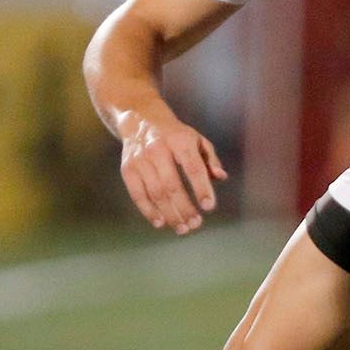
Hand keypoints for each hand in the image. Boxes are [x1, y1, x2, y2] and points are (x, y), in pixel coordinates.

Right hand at [118, 111, 226, 234]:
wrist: (141, 120)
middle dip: (185, 208)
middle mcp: (158, 149)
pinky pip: (137, 194)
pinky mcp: (127, 168)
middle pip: (172, 185)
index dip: (201, 188)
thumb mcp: (197, 140)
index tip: (209, 207)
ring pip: (155, 193)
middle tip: (196, 225)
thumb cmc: (177, 135)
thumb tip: (221, 178)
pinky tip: (160, 223)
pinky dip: (148, 211)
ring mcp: (140, 159)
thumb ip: (210, 159)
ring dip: (169, 214)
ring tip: (182, 228)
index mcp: (180, 140)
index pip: (192, 167)